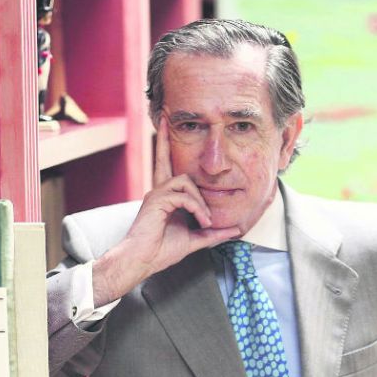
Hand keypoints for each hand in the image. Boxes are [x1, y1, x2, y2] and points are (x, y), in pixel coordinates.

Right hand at [92, 117, 240, 304]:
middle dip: (164, 138)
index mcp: (165, 196)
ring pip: (186, 181)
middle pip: (165, 158)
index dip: (164, 145)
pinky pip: (184, 197)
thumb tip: (236, 229)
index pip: (166, 165)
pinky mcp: (156, 202)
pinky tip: (200, 222)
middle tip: (165, 115)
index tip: (164, 123)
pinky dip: (197, 209)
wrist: (141, 261)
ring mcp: (156, 195)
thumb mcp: (194, 240)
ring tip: (204, 221)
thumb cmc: (161, 251)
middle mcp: (158, 191)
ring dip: (200, 201)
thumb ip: (213, 233)